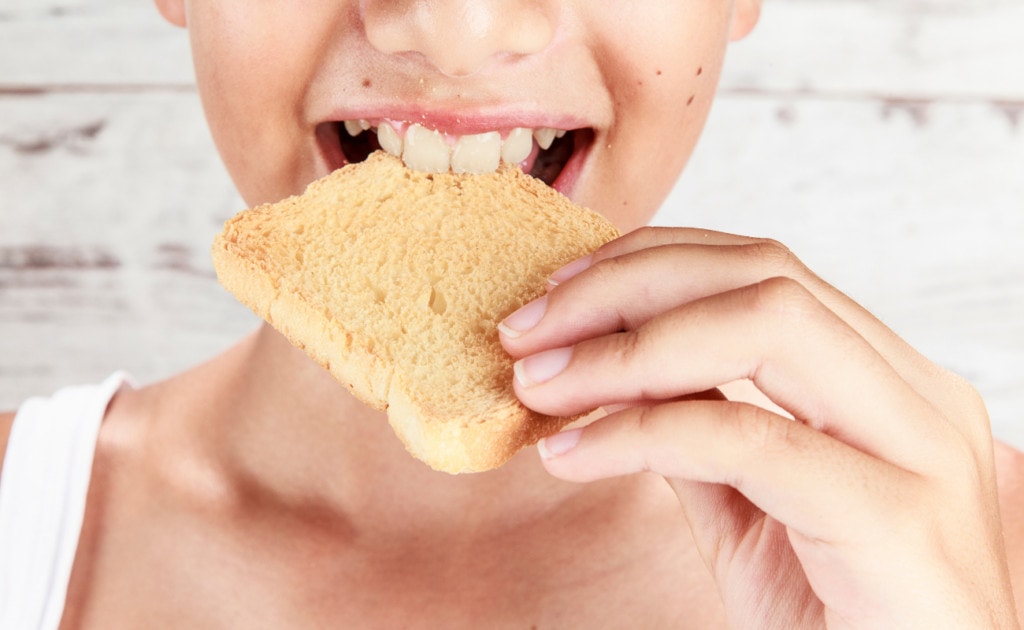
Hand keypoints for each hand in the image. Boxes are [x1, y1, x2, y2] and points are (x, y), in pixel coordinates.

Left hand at [499, 227, 1017, 627]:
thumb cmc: (838, 624)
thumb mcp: (755, 511)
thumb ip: (704, 433)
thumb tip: (616, 375)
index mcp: (890, 383)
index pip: (761, 270)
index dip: (646, 266)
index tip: (555, 296)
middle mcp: (917, 397)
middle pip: (761, 274)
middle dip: (623, 288)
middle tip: (526, 330)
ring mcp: (920, 451)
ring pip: (765, 325)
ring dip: (625, 348)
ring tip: (539, 383)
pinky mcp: (897, 519)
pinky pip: (745, 438)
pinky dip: (640, 433)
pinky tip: (572, 454)